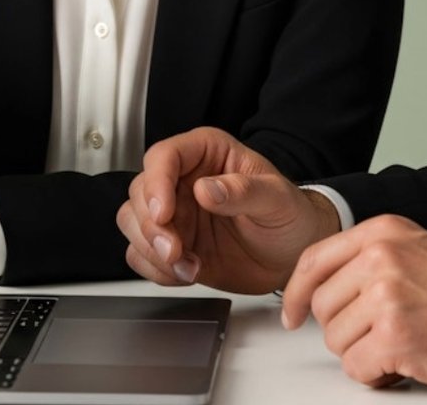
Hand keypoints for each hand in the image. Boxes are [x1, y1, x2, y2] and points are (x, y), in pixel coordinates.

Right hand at [117, 127, 340, 292]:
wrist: (293, 255)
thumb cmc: (290, 215)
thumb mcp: (276, 198)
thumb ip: (243, 190)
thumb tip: (206, 189)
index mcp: (207, 153)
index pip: (164, 156)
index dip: (156, 183)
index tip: (164, 213)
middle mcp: (184, 180)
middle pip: (140, 191)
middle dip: (151, 225)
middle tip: (175, 250)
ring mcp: (177, 214)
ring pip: (133, 222)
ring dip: (151, 249)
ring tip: (187, 265)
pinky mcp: (173, 244)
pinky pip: (142, 254)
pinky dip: (155, 269)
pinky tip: (185, 272)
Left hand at [282, 214, 426, 392]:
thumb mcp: (416, 252)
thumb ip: (370, 259)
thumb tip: (324, 287)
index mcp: (383, 232)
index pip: (314, 259)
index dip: (295, 292)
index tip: (290, 314)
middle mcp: (380, 256)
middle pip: (322, 307)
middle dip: (346, 331)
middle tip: (382, 336)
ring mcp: (387, 295)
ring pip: (336, 340)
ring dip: (364, 354)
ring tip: (402, 346)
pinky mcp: (397, 336)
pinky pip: (356, 368)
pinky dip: (377, 376)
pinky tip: (406, 364)